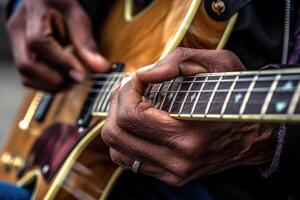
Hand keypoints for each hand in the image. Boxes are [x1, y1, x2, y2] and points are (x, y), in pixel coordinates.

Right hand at [6, 0, 108, 92]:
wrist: (44, 1)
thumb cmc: (59, 4)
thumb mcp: (76, 15)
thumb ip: (86, 42)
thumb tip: (100, 67)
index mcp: (33, 13)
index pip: (40, 41)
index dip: (61, 62)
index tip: (80, 74)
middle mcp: (18, 30)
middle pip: (26, 64)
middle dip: (54, 79)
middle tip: (76, 79)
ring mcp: (16, 44)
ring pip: (26, 75)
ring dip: (51, 85)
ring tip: (71, 80)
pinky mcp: (21, 55)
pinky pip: (28, 77)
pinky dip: (46, 84)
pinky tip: (62, 79)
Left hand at [101, 48, 276, 185]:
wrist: (255, 136)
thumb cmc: (237, 97)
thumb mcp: (220, 65)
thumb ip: (178, 61)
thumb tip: (144, 74)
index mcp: (188, 133)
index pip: (130, 115)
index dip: (125, 90)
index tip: (137, 78)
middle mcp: (177, 159)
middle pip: (116, 134)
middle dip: (115, 104)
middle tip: (128, 89)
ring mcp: (173, 172)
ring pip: (117, 150)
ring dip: (116, 122)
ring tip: (130, 104)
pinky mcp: (171, 177)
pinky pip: (129, 161)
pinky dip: (125, 139)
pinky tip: (138, 124)